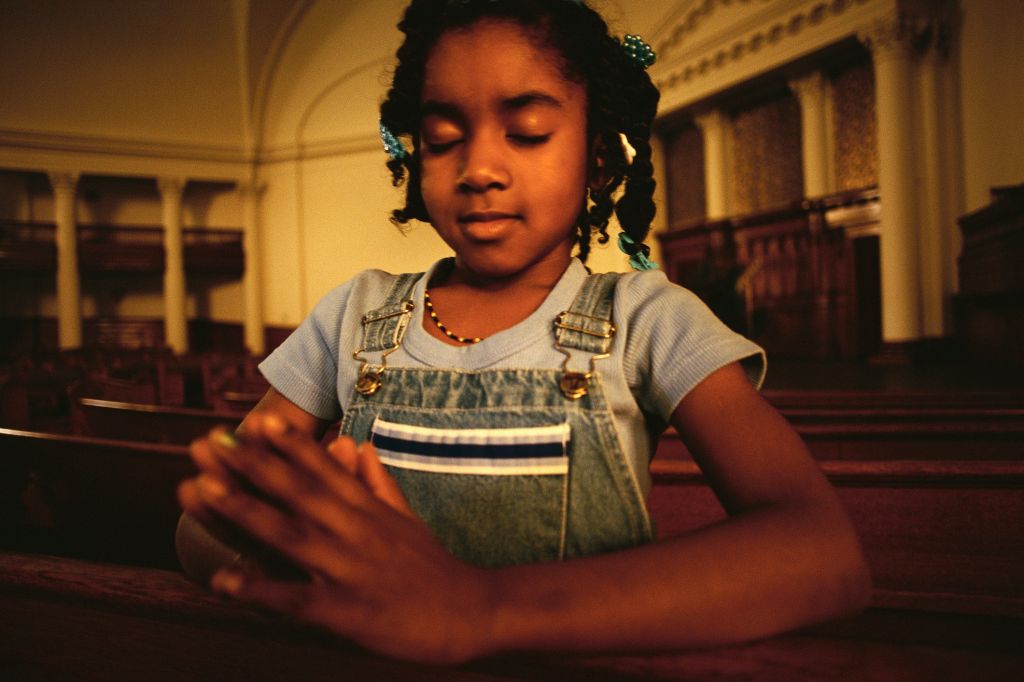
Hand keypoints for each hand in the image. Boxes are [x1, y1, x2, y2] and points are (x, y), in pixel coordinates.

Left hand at [178, 414, 496, 664]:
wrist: (470, 612)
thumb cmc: (434, 567)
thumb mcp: (406, 517)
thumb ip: (376, 481)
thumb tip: (357, 445)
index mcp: (368, 510)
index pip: (325, 469)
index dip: (291, 445)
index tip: (260, 421)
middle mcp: (356, 531)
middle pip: (297, 492)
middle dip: (250, 465)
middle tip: (209, 444)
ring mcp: (349, 569)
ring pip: (289, 535)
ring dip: (243, 511)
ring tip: (203, 491)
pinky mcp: (346, 611)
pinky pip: (295, 598)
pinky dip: (259, 589)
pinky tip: (222, 581)